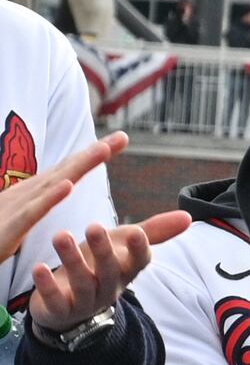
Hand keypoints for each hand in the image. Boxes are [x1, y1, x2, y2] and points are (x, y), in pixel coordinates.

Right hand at [0, 132, 128, 267]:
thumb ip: (34, 204)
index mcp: (30, 193)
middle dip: (94, 153)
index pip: (66, 170)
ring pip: (53, 183)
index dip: (91, 155)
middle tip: (123, 137)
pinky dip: (49, 198)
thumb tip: (52, 189)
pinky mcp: (9, 227)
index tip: (119, 140)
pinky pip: (32, 211)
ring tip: (103, 150)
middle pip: (65, 169)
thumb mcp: (15, 218)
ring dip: (78, 166)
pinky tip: (66, 186)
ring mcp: (17, 207)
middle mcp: (25, 194)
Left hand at [27, 188, 185, 331]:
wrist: (69, 309)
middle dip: (103, 250)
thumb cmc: (98, 268)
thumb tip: (188, 216)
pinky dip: (47, 286)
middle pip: (109, 271)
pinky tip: (38, 268)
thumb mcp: (123, 247)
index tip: (136, 232)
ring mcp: (84, 302)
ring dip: (72, 260)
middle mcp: (108, 288)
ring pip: (82, 283)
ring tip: (60, 236)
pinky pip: (56, 301)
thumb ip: (153, 232)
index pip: (139, 261)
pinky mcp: (59, 311)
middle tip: (94, 227)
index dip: (138, 249)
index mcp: (126, 271)